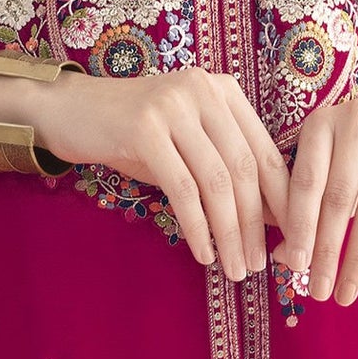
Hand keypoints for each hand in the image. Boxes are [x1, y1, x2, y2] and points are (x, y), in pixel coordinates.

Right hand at [32, 66, 291, 279]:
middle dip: (256, 224)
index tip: (290, 241)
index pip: (265, 151)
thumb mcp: (185, 143)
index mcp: (223, 91)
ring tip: (235, 267)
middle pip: (245, 169)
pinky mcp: (144, 128)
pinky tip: (203, 252)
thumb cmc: (131, 133)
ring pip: (216, 182)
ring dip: (230, 232)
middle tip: (259, 264)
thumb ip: (224, 168)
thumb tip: (269, 220)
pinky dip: (197, 227)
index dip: (282, 201)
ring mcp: (173, 106)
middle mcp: (203, 91)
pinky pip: (182, 189)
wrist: (66, 109)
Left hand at [276, 83, 357, 305]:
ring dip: (357, 258)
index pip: (307, 181)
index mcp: (322, 122)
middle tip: (318, 292)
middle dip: (327, 251)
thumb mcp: (332, 166)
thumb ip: (306, 205)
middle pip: (339, 197)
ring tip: (345, 294)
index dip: (300, 226)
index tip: (295, 266)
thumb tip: (283, 258)